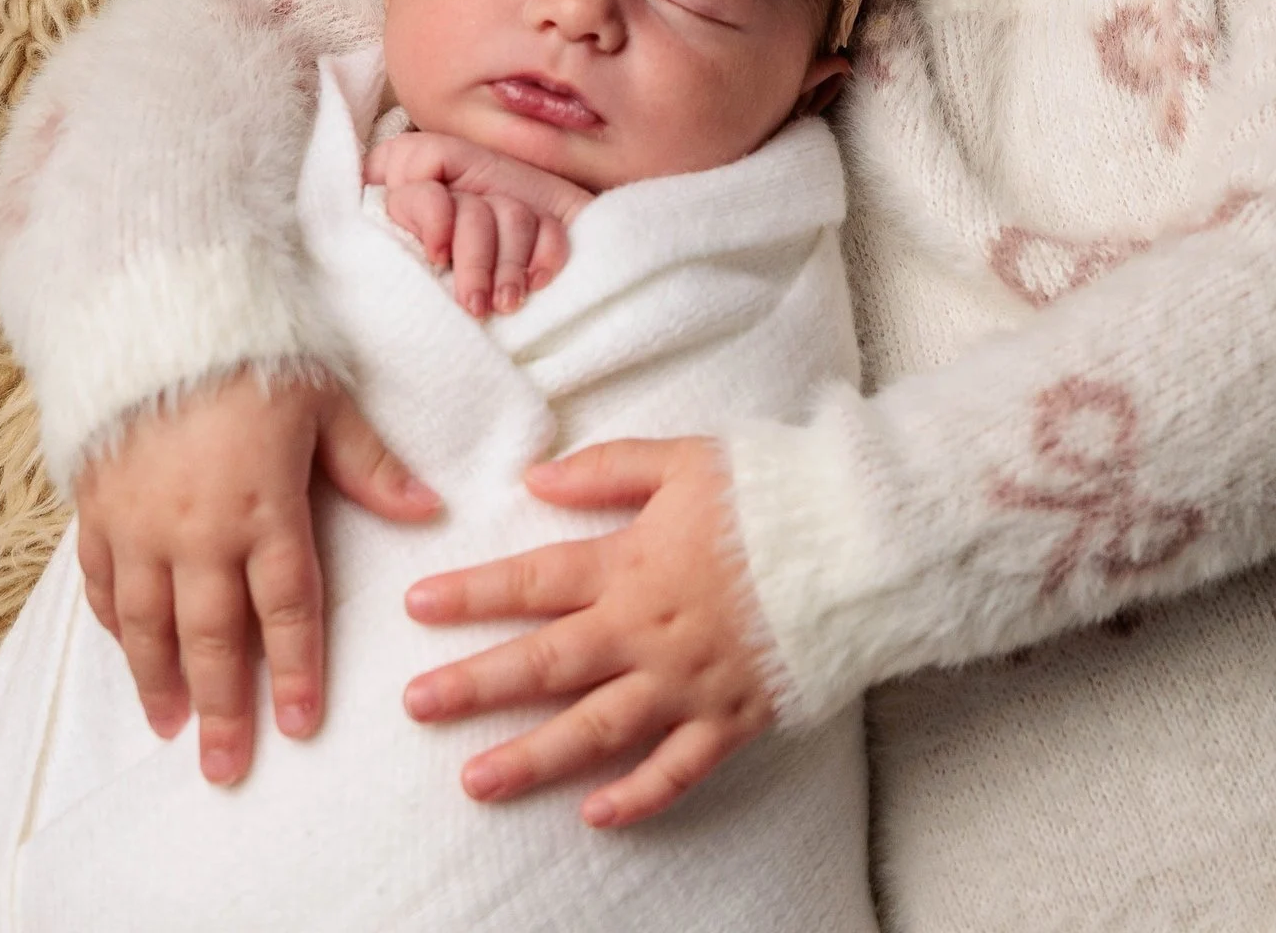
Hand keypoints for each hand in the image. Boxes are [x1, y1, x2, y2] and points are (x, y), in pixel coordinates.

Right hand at [73, 369, 440, 784]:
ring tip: (170, 728)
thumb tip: (430, 511)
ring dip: (158, 681)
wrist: (153, 312)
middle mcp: (197, 531)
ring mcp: (139, 524)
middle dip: (222, 707)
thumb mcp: (328, 401)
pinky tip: (128, 650)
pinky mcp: (97, 507)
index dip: (295, 671)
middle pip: (211, 637)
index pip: (286, 609)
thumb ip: (372, 466)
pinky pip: (104, 582)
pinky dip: (115, 624)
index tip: (299, 726)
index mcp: (264, 508)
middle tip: (226, 766)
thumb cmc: (255, 352)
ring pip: (147, 624)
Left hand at [364, 131, 591, 317]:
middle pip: (472, 208)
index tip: (435, 258)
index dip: (432, 214)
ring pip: (513, 216)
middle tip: (474, 307)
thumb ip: (365, 227)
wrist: (483, 298)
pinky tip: (537, 283)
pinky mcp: (544, 215)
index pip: (422, 166)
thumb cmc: (392, 279)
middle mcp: (456, 183)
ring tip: (505, 306)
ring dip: (510, 267)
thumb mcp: (372, 248)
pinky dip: (547, 255)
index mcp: (406, 176)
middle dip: (475, 261)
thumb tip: (349, 238)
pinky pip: (551, 226)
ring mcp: (503, 197)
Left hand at [401, 438, 773, 826]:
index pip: (534, 580)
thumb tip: (534, 480)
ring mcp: (687, 682)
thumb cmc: (773, 492)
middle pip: (545, 664)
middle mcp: (648, 631)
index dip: (472, 593)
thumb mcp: (685, 459)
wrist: (859, 540)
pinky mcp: (731, 717)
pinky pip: (677, 769)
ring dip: (531, 758)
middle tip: (416, 705)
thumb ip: (606, 469)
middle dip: (474, 685)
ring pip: (595, 729)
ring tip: (475, 781)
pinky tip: (593, 816)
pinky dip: (637, 796)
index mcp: (633, 563)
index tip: (416, 605)